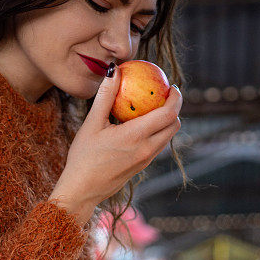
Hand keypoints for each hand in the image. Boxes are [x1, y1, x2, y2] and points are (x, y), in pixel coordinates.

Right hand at [48, 72, 182, 224]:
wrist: (83, 190)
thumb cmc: (83, 157)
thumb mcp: (92, 124)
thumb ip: (105, 96)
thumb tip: (114, 70)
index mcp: (136, 136)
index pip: (168, 115)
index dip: (176, 99)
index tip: (173, 86)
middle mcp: (146, 149)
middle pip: (174, 126)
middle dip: (175, 108)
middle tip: (166, 94)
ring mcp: (146, 159)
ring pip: (168, 137)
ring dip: (168, 121)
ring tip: (155, 107)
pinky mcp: (142, 166)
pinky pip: (158, 145)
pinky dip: (158, 132)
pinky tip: (143, 124)